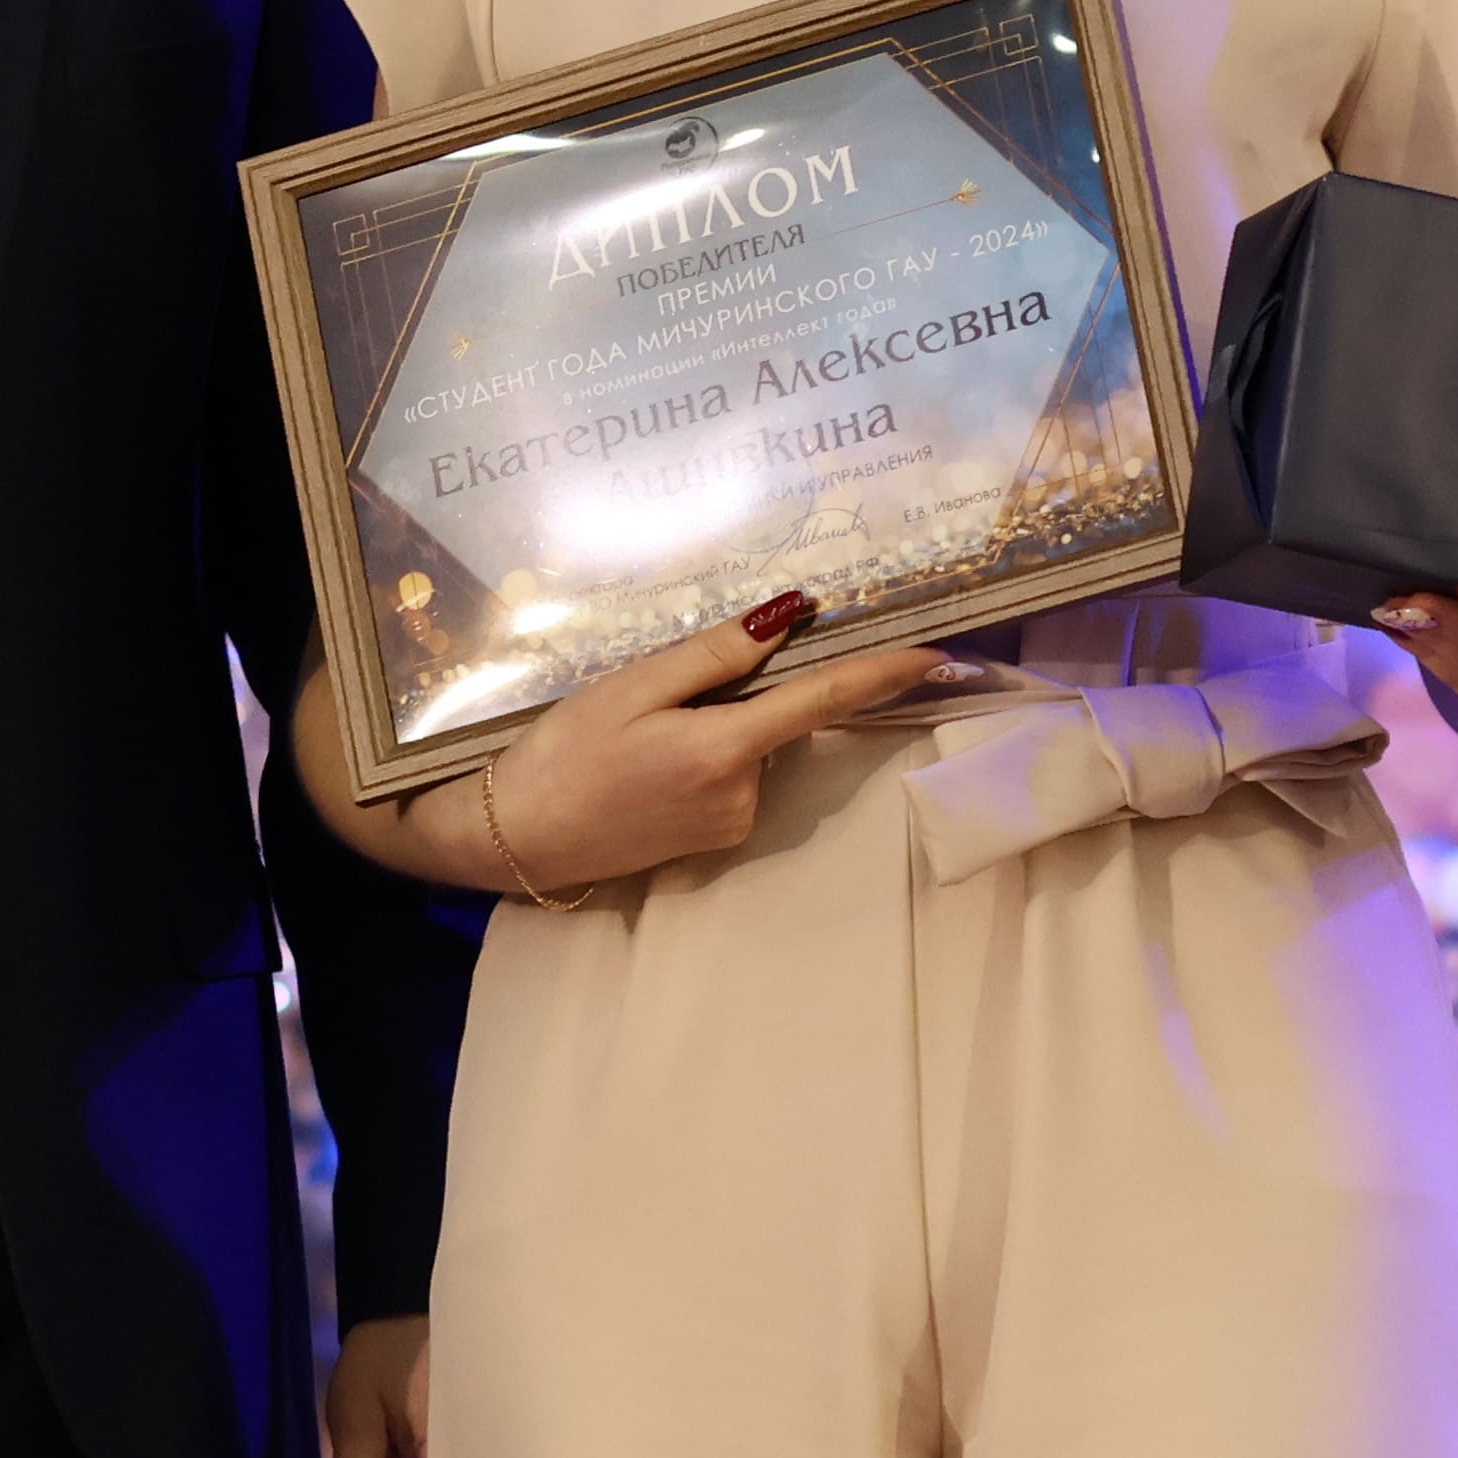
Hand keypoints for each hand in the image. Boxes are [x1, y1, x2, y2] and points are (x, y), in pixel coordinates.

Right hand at [466, 591, 944, 898]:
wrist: (519, 838)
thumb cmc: (564, 754)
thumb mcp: (631, 688)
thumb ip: (713, 656)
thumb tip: (787, 617)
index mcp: (724, 750)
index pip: (823, 700)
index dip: (883, 673)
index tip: (937, 655)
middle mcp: (744, 795)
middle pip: (780, 719)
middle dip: (744, 694)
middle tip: (661, 697)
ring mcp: (734, 824)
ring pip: (755, 748)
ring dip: (721, 727)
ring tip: (641, 734)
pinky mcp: (718, 839)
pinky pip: (736, 776)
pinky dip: (709, 756)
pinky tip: (648, 763)